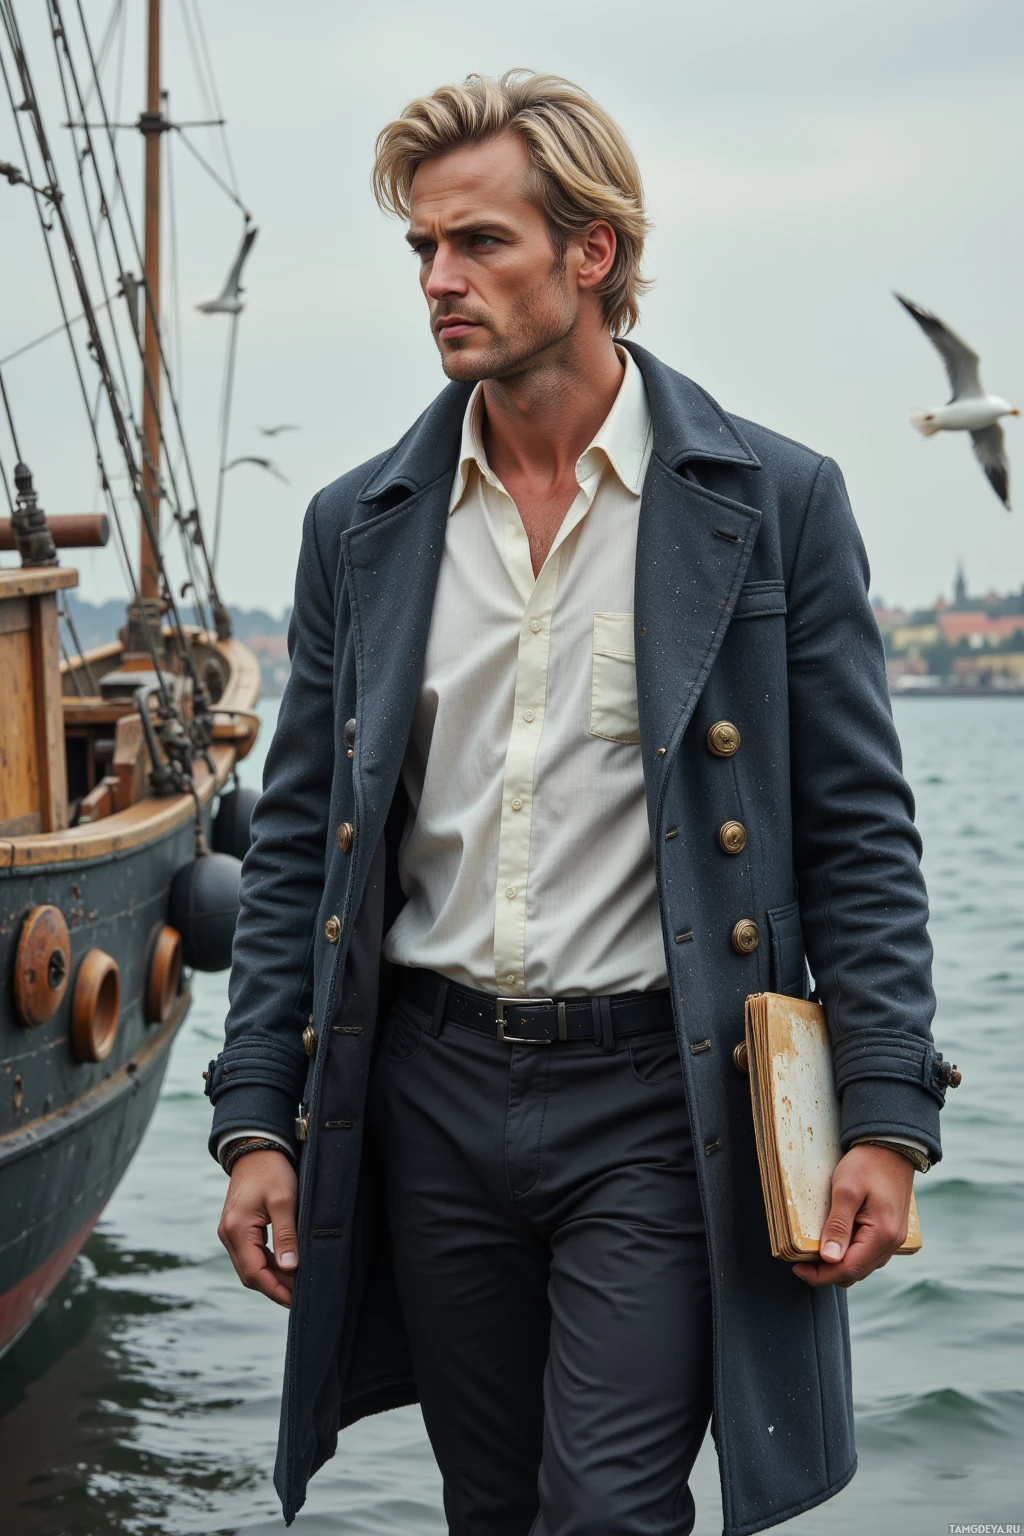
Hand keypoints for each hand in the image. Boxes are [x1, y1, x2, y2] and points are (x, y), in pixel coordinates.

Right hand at [217, 1149, 298, 1306]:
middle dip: (273, 1287)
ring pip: (249, 1266)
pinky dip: (267, 1264)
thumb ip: (286, 1235)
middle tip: (299, 1296)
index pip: (254, 1273)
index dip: (275, 1290)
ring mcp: (230, 1232)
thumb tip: (290, 1269)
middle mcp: (228, 1234)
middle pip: (249, 1274)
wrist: (255, 1148)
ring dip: (271, 1277)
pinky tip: (285, 1268)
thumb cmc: (271, 1170)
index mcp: (237, 1230)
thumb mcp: (284, 1200)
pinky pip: (250, 1255)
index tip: (295, 1300)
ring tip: (295, 1285)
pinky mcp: (237, 1228)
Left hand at [793, 1143, 913, 1288]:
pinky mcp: (891, 1231)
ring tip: (816, 1251)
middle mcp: (892, 1243)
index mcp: (882, 1235)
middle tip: (802, 1260)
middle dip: (827, 1272)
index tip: (797, 1268)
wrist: (891, 1146)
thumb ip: (838, 1226)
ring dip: (839, 1264)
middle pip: (855, 1272)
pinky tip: (836, 1241)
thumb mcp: (846, 1191)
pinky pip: (869, 1254)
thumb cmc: (867, 1164)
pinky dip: (850, 1254)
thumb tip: (828, 1259)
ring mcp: (894, 1239)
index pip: (847, 1269)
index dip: (820, 1275)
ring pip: (862, 1266)